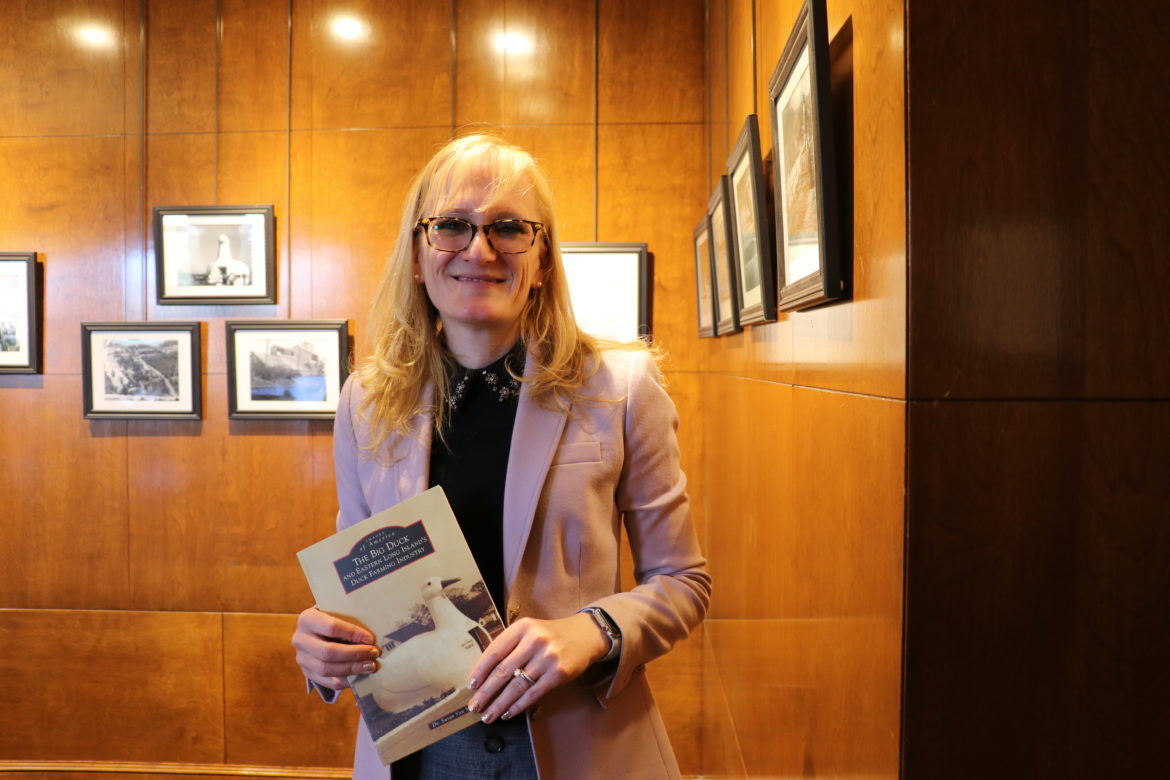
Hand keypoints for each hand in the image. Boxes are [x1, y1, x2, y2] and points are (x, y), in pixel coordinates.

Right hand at [292, 607, 381, 690]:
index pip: (331, 627)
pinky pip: (327, 682)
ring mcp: (301, 658)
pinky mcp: (308, 673)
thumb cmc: (334, 617)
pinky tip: (360, 676)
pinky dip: (346, 681)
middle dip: (354, 654)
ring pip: (326, 669)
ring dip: (352, 669)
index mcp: (307, 619)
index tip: (371, 639)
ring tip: (370, 666)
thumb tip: (374, 635)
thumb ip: (351, 618)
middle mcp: (300, 639)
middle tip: (374, 653)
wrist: (317, 628)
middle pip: (328, 652)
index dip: (353, 634)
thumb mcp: (338, 611)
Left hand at [466, 613, 609, 722]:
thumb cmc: (550, 635)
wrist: (585, 635)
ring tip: (488, 715)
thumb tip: (483, 674)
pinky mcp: (559, 674)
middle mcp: (534, 641)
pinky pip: (533, 693)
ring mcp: (548, 658)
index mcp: (522, 627)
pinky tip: (508, 713)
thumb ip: (510, 646)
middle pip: (503, 671)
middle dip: (486, 692)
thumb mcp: (529, 631)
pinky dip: (518, 706)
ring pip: (517, 686)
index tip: (471, 686)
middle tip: (474, 707)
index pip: (495, 651)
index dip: (480, 670)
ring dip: (500, 704)